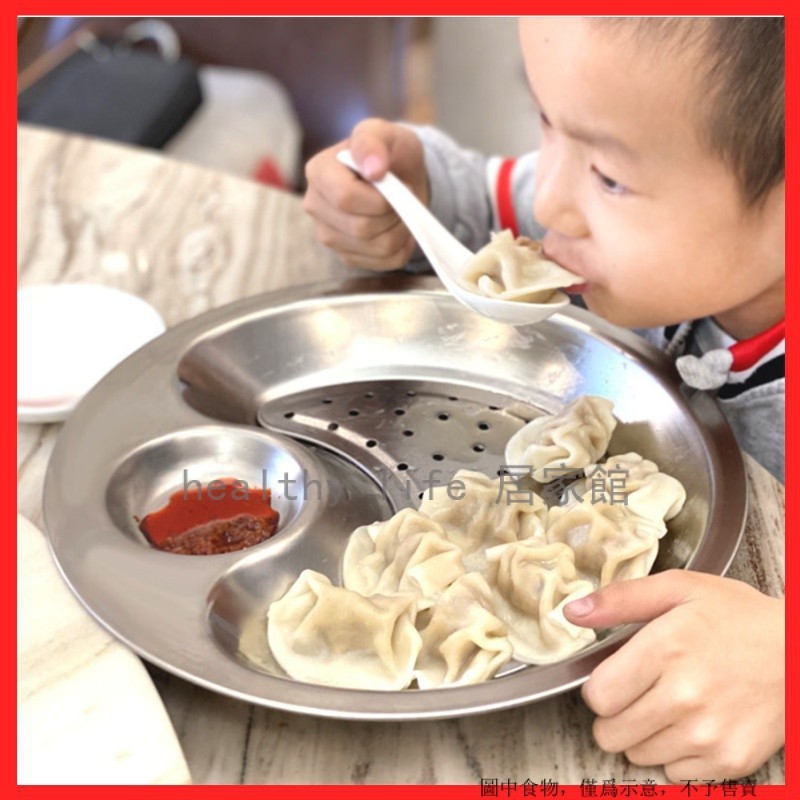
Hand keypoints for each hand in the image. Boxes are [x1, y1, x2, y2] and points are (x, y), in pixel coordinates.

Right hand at [303, 118, 428, 270]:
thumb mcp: (386, 133)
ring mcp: (329, 235)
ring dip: (401, 229)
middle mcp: (316, 207)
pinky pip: (385, 262)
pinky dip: (402, 246)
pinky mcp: (348, 256)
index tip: (396, 184)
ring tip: (402, 210)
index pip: (346, 199)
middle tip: (403, 197)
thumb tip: (373, 169)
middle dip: (393, 214)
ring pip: (376, 247)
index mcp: (318, 172)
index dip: (379, 198)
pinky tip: (399, 227)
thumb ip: (374, 141)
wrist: (400, 177)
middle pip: (361, 228)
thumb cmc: (389, 153)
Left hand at [563, 570, 783, 781]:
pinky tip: (692, 725)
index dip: (600, 687)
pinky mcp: (730, 761)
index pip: (597, 696)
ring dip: (644, 735)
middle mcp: (685, 697)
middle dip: (616, 714)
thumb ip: (620, 599)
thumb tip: (572, 612)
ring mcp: (709, 735)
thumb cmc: (737, 617)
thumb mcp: (679, 588)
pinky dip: (675, 755)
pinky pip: (673, 775)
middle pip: (610, 733)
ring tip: (670, 704)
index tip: (616, 677)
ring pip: (637, 755)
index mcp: (665, 649)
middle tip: (639, 693)